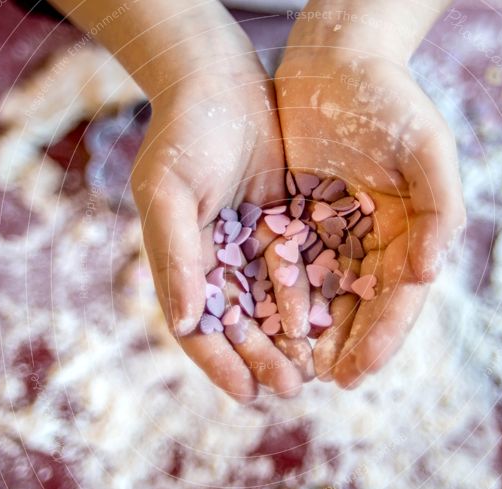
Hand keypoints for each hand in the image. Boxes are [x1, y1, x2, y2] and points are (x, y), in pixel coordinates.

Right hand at [131, 45, 305, 402]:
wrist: (221, 80)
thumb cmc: (186, 134)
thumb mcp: (170, 191)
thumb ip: (175, 256)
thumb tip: (185, 322)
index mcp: (181, 262)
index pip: (199, 326)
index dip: (220, 362)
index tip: (246, 394)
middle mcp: (214, 261)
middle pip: (239, 323)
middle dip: (262, 358)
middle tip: (292, 388)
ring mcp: (248, 244)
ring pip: (271, 304)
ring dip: (290, 338)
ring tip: (315, 369)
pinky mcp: (280, 225)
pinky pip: (298, 270)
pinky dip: (311, 298)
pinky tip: (331, 321)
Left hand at [275, 6, 463, 387]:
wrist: (336, 60)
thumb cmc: (388, 100)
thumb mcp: (426, 148)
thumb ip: (439, 209)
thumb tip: (429, 274)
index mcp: (412, 232)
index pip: (400, 298)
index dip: (383, 337)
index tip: (360, 372)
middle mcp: (376, 240)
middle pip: (362, 306)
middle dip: (346, 347)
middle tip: (323, 382)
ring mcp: (336, 233)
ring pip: (324, 294)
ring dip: (311, 333)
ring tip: (293, 368)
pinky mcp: (298, 220)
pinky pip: (288, 266)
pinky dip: (280, 297)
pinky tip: (265, 325)